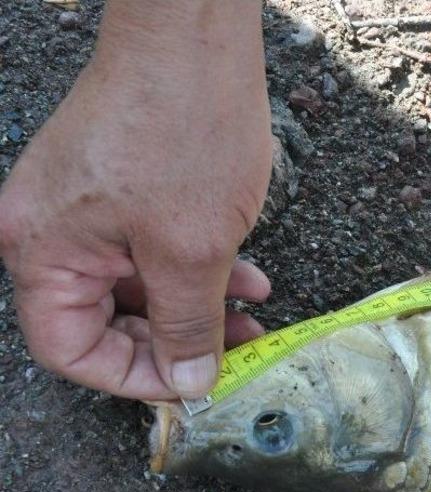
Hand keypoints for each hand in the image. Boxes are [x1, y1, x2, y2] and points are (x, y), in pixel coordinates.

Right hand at [0, 0, 271, 399]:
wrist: (194, 37)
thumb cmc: (185, 130)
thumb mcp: (193, 252)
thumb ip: (187, 326)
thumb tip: (188, 382)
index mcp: (42, 251)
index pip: (71, 349)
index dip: (134, 376)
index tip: (193, 382)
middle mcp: (46, 230)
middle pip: (104, 320)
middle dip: (177, 340)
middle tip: (235, 352)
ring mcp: (80, 206)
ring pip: (137, 285)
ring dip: (198, 306)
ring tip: (255, 316)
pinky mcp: (116, 187)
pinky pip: (149, 248)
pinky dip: (196, 268)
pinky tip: (250, 277)